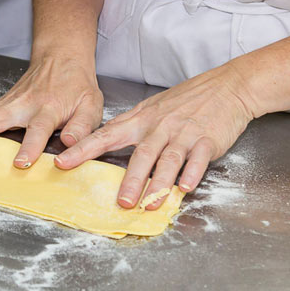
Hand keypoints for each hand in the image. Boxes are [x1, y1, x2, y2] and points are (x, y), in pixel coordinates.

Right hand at [0, 56, 103, 166]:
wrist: (62, 58)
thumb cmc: (77, 87)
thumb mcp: (91, 106)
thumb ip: (82, 127)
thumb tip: (71, 144)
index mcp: (47, 109)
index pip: (38, 129)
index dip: (30, 146)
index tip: (20, 164)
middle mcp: (21, 106)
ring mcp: (6, 103)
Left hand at [54, 64, 256, 209]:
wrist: (227, 87)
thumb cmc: (185, 101)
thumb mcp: (150, 109)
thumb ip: (127, 128)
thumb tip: (102, 144)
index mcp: (139, 120)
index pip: (105, 136)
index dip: (82, 150)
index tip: (62, 162)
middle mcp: (159, 127)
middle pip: (141, 154)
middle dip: (130, 179)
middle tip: (122, 201)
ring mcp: (183, 133)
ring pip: (168, 159)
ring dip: (160, 183)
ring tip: (151, 204)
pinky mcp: (207, 139)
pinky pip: (198, 158)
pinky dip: (192, 173)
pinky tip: (186, 188)